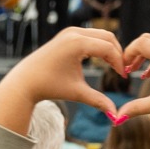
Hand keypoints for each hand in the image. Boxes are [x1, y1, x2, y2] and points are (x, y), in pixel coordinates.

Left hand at [0, 28, 125, 135]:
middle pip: (108, 37)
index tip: (123, 78)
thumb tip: (117, 117)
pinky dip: (100, 46)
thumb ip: (99, 102)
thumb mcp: (77, 93)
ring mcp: (69, 31)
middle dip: (118, 53)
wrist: (26, 81)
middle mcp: (74, 33)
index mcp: (77, 43)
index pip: (108, 49)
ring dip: (110, 49)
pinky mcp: (67, 34)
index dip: (119, 63)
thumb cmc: (50, 87)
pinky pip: (91, 36)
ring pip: (101, 35)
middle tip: (122, 70)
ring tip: (114, 67)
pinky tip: (103, 61)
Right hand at [120, 34, 149, 126]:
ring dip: (143, 54)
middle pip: (147, 39)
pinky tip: (147, 75)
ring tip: (133, 71)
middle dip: (134, 52)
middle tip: (125, 68)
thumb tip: (115, 119)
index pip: (141, 43)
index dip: (127, 53)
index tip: (122, 68)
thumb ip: (135, 108)